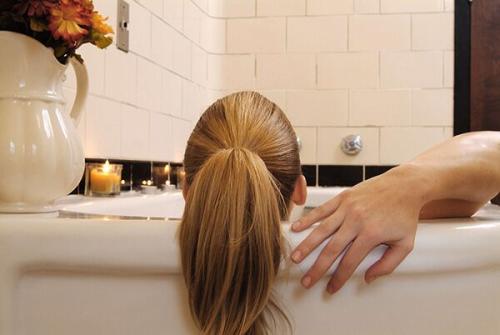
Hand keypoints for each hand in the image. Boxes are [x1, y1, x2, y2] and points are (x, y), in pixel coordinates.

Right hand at [291, 168, 423, 293]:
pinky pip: (322, 210)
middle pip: (331, 249)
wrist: (405, 186)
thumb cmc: (405, 216)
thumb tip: (367, 278)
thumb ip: (388, 264)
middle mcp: (356, 220)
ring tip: (294, 258)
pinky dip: (308, 219)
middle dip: (317, 268)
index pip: (350, 261)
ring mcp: (347, 208)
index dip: (339, 277)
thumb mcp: (405, 244)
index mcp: (371, 234)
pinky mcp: (343, 197)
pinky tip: (296, 228)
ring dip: (306, 245)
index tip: (330, 288)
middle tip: (306, 281)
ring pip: (322, 230)